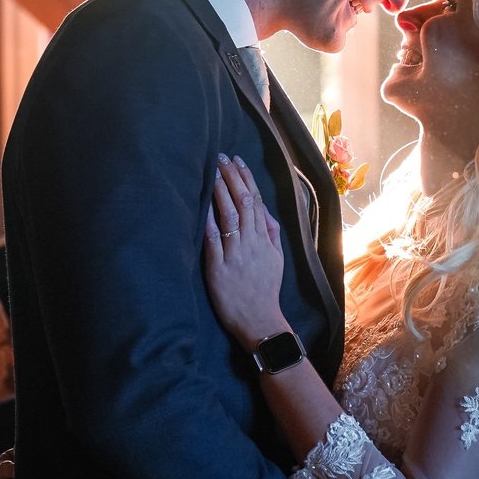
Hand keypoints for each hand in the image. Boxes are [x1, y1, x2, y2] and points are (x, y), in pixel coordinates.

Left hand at [201, 155, 289, 349]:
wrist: (260, 320)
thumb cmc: (265, 290)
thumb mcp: (276, 260)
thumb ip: (272, 234)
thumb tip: (266, 213)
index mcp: (265, 240)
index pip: (256, 202)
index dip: (246, 179)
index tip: (237, 161)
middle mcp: (252, 243)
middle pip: (243, 203)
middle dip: (232, 177)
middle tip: (220, 158)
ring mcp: (236, 254)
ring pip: (229, 216)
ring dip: (220, 192)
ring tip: (211, 171)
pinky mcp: (219, 268)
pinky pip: (214, 239)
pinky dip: (208, 220)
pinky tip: (202, 204)